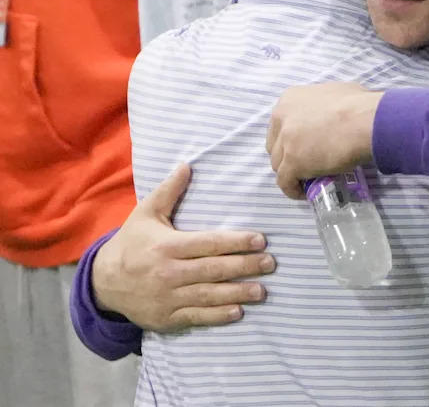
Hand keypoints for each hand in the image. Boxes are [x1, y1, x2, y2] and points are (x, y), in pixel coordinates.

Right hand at [92, 165, 274, 331]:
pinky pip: (196, 317)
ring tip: (262, 290)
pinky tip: (238, 312)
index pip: (208, 243)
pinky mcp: (166, 317)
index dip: (235, 241)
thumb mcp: (145, 214)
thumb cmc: (131, 243)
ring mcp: (167, 297)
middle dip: (244, 266)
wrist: (103, 283)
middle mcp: (169, 273)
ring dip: (237, 293)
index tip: (260, 240)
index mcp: (167, 246)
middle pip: (213, 269)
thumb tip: (187, 165)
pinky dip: (217, 316)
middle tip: (270, 263)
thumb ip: (168, 192)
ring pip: (208, 295)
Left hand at [267, 82, 383, 199]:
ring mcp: (285, 141)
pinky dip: (292, 189)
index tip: (305, 146)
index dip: (291, 139)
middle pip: (275, 144)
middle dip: (287, 155)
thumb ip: (325, 105)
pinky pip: (285, 182)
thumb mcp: (336, 94)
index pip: (280, 124)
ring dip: (291, 173)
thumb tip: (335, 115)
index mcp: (290, 99)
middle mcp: (282, 118)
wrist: (365, 121)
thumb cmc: (359, 105)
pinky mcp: (292, 162)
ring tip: (308, 179)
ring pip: (278, 164)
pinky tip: (304, 192)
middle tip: (307, 162)